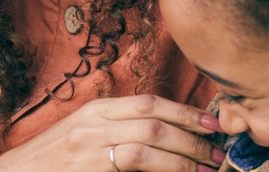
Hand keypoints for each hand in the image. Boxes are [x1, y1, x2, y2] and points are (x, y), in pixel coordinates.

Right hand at [0, 94, 226, 171]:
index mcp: (95, 110)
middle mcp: (91, 126)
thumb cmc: (49, 159)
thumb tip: (168, 132)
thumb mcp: (82, 132)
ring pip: (146, 151)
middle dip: (192, 138)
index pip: (149, 103)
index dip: (186, 111)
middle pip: (154, 125)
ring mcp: (86, 152)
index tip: (213, 122)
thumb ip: (118, 127)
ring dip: (182, 161)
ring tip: (205, 170)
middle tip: (218, 152)